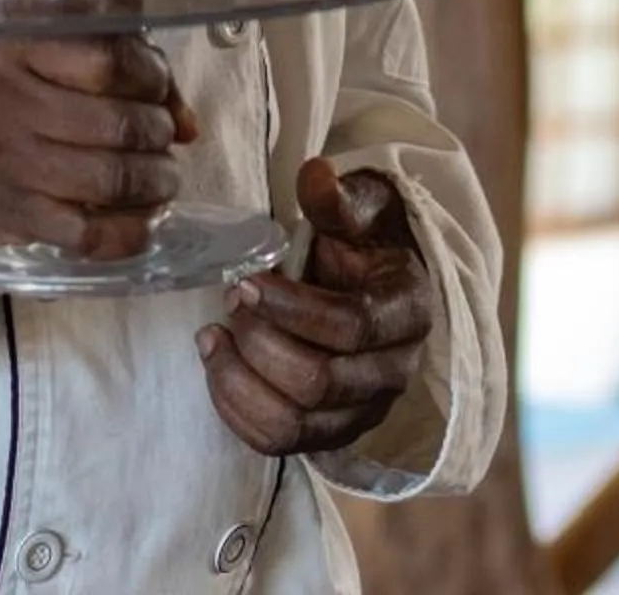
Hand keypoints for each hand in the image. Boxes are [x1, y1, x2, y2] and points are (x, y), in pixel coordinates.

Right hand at [0, 38, 198, 258]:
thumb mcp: (17, 46)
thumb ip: (103, 60)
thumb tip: (186, 120)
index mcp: (15, 49)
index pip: (110, 60)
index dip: (153, 77)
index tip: (158, 89)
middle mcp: (12, 105)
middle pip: (118, 123)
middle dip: (158, 134)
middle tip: (162, 138)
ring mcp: (12, 166)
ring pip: (111, 180)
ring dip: (155, 182)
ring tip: (161, 179)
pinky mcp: (13, 217)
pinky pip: (88, 235)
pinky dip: (130, 233)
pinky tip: (143, 223)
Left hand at [199, 158, 434, 456]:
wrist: (370, 279)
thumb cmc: (362, 239)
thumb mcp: (359, 207)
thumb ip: (337, 198)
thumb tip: (316, 174)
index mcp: (407, 310)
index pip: (351, 327)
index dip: (291, 308)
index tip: (245, 281)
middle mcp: (394, 370)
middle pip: (319, 382)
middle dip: (260, 342)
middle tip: (231, 300)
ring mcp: (363, 410)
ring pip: (295, 424)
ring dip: (239, 380)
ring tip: (212, 335)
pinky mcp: (330, 431)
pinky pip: (277, 443)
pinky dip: (234, 409)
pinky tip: (216, 363)